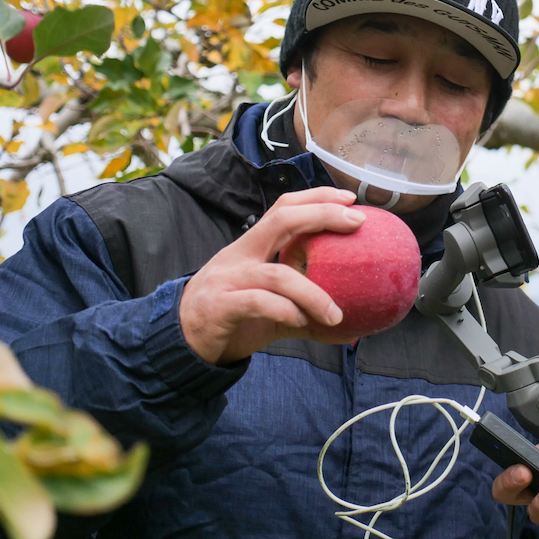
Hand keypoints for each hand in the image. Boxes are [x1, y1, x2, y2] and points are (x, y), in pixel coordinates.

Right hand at [180, 187, 364, 364]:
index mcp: (252, 246)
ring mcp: (228, 278)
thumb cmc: (232, 317)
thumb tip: (350, 326)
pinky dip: (286, 311)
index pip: (284, 208)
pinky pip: (259, 303)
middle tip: (356, 223)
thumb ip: (307, 313)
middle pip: (281, 219)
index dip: (317, 197)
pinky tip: (300, 322)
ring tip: (336, 314)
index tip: (349, 198)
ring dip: (313, 293)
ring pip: (277, 274)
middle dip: (322, 214)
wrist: (182, 341)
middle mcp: (240, 255)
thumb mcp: (273, 310)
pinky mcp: (220, 306)